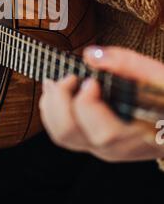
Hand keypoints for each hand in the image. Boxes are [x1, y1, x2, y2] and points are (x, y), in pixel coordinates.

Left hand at [39, 46, 163, 161]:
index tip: (91, 80)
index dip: (88, 105)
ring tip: (54, 82)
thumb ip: (126, 64)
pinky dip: (52, 111)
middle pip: (71, 133)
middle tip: (70, 77)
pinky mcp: (92, 142)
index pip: (104, 132)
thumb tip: (90, 55)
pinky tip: (56, 92)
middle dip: (60, 100)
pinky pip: (62, 133)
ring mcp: (100, 147)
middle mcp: (114, 147)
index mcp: (137, 135)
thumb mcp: (158, 77)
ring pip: (61, 135)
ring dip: (51, 105)